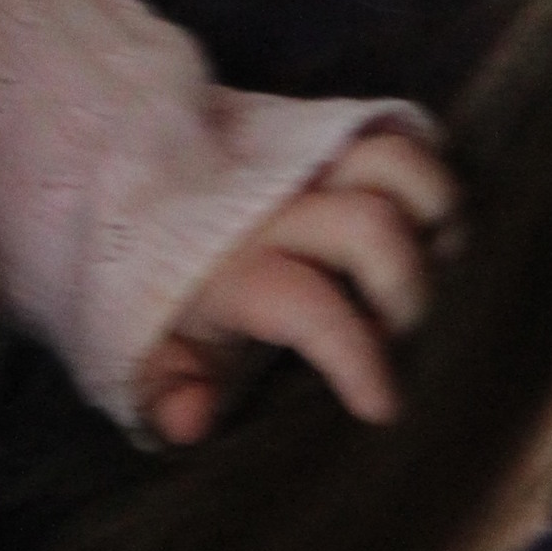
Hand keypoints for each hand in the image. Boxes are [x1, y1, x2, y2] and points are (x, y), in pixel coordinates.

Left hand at [139, 123, 458, 436]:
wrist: (119, 188)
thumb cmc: (151, 291)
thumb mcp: (144, 354)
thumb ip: (170, 393)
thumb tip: (197, 422)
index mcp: (231, 268)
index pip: (309, 307)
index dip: (359, 360)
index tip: (384, 405)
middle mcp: (272, 204)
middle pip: (372, 226)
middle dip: (410, 289)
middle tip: (405, 329)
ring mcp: (301, 157)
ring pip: (394, 161)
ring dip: (431, 214)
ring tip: (432, 262)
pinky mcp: (320, 128)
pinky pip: (393, 130)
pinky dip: (423, 173)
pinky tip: (422, 223)